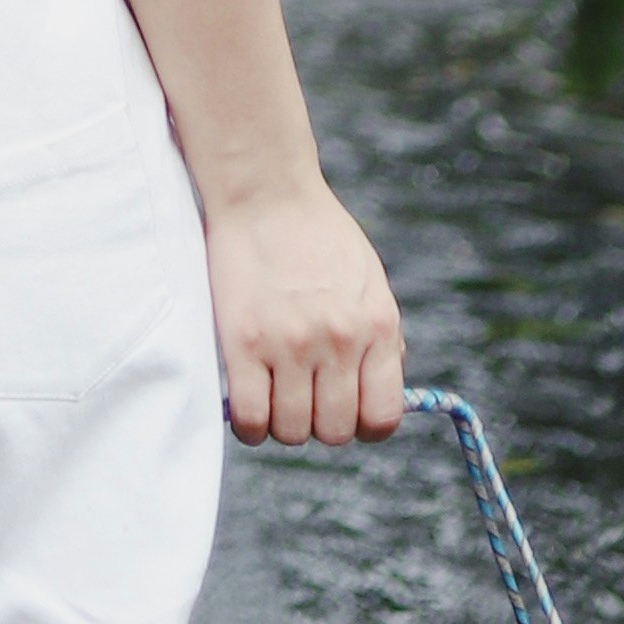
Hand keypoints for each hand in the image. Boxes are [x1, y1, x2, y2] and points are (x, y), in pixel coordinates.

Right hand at [206, 174, 406, 446]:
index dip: (361, 425)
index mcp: (377, 325)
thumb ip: (380, 338)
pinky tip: (248, 403)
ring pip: (290, 431)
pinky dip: (249, 425)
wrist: (266, 192)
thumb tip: (381, 391)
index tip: (342, 409)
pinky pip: (249, 418)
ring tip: (272, 394)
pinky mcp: (242, 343)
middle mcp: (339, 340)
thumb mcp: (369, 281)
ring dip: (281, 422)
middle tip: (301, 396)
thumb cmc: (317, 235)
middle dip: (317, 422)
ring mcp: (290, 344)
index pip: (381, 417)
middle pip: (333, 432)